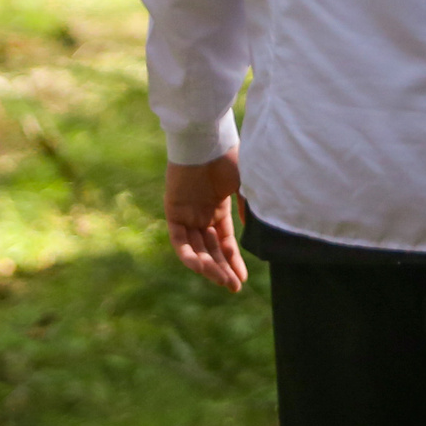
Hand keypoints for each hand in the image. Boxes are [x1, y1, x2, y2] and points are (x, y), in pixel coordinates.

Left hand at [165, 152, 247, 290]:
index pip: (225, 242)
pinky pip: (179, 240)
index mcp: (218, 209)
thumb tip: (251, 232)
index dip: (233, 261)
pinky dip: (188, 255)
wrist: (207, 139)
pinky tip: (201, 267)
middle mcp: (202, 214)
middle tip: (233, 287)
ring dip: (208, 266)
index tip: (242, 280)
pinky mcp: (173, 211)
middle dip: (222, 270)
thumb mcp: (245, 186)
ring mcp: (187, 214)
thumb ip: (247, 209)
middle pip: (211, 250)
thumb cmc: (228, 157)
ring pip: (196, 249)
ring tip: (222, 280)